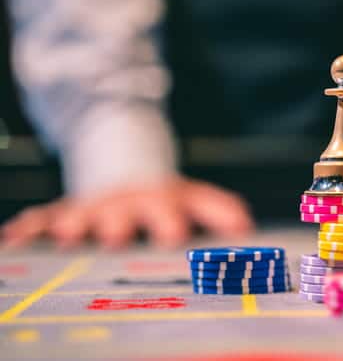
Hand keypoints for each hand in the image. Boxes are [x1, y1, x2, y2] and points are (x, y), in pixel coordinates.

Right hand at [1, 178, 253, 248]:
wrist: (124, 174)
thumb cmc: (163, 198)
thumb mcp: (194, 196)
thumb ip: (221, 209)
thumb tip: (247, 226)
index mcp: (157, 201)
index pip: (166, 212)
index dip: (170, 222)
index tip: (173, 236)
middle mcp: (122, 205)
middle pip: (119, 215)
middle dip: (117, 225)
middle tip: (113, 235)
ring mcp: (89, 210)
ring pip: (77, 217)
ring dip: (71, 226)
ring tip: (63, 234)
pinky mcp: (60, 214)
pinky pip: (38, 221)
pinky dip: (26, 230)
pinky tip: (13, 240)